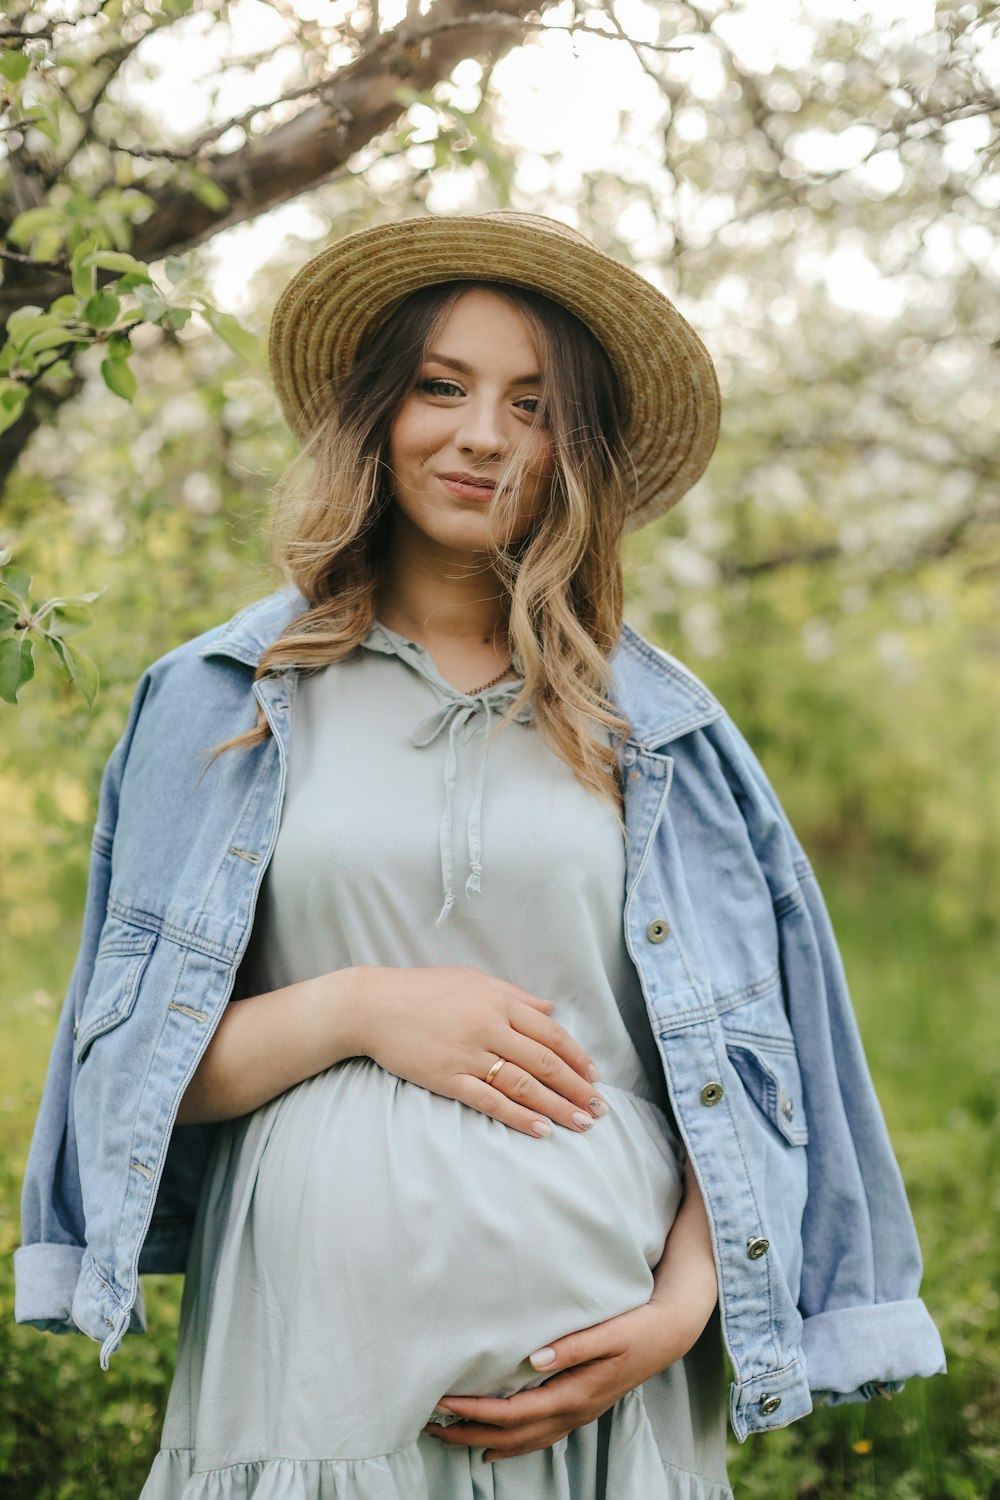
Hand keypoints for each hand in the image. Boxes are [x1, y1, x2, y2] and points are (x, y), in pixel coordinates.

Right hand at [349, 964, 606, 1137]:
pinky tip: (541, 1129)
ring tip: (580, 1124)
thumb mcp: (472, 980)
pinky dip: (519, 1117)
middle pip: (544, 1062)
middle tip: (599, 1109)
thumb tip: (549, 1008)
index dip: (576, 1057)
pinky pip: (491, 1101)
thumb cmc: (422, 989)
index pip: (550, 1032)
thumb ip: (514, 995)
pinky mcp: (448, 1078)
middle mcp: (490, 1027)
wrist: (373, 1005)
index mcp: (499, 1002)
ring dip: (557, 1106)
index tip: (594, 1076)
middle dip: (576, 1087)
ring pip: (524, 1085)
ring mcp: (469, 1055)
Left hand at [423, 1294, 710, 1461]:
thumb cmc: (637, 1327)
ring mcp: (578, 1415)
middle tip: (431, 1426)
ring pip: (524, 1442)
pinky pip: (539, 1438)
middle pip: (512, 1435)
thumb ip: (571, 1346)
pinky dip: (512, 1445)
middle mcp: (573, 1411)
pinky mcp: (580, 1409)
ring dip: (484, 1441)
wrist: (669, 1335)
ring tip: (451, 1436)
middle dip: (469, 1433)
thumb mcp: (607, 1331)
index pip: (514, 1412)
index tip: (444, 1400)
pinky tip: (494, 1446)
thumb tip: (533, 1360)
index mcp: (575, 1393)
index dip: (477, 1410)